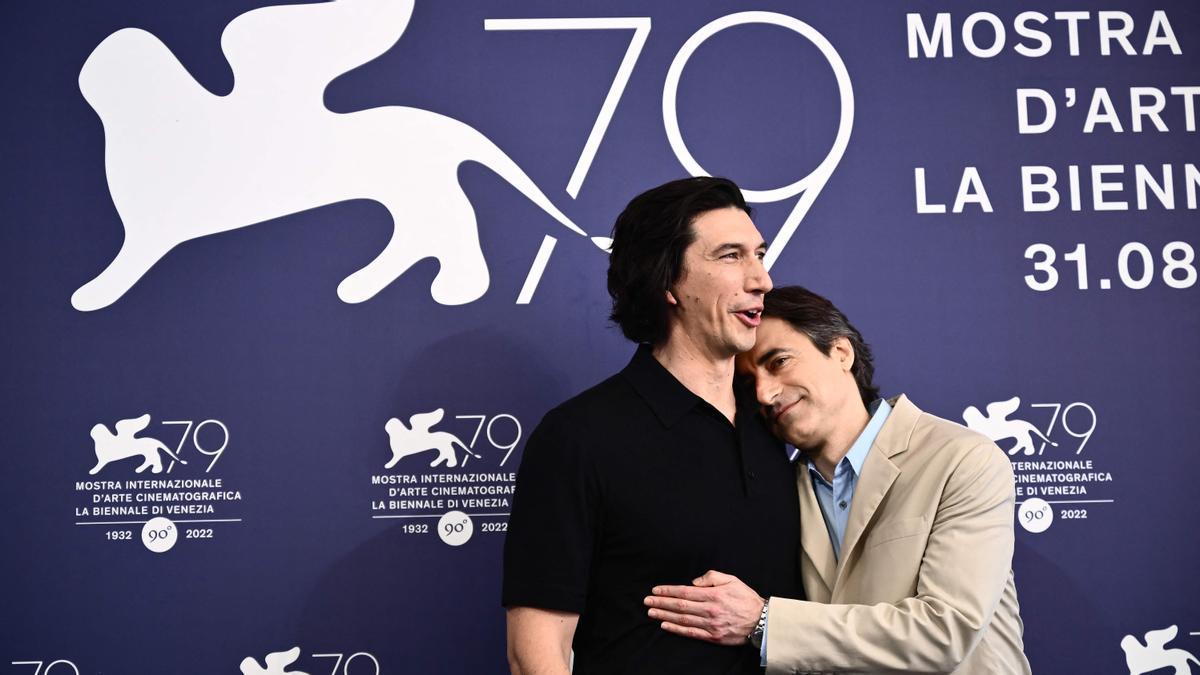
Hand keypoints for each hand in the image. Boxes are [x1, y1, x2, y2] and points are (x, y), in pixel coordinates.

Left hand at [643, 570, 764, 645]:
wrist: (762, 621)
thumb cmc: (746, 598)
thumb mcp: (732, 580)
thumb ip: (712, 577)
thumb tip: (694, 582)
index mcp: (713, 594)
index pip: (685, 591)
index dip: (668, 591)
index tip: (656, 590)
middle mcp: (710, 609)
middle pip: (680, 605)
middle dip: (661, 602)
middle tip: (647, 601)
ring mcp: (711, 624)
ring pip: (683, 619)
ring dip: (665, 615)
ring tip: (651, 612)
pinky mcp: (713, 636)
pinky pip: (691, 633)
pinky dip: (677, 629)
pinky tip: (665, 625)